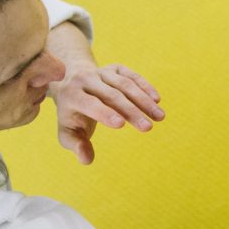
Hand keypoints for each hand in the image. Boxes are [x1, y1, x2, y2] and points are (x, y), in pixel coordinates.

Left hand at [49, 63, 163, 163]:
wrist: (72, 84)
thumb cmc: (73, 115)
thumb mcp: (68, 132)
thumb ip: (76, 146)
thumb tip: (87, 160)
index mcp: (71, 95)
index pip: (89, 103)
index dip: (104, 113)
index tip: (122, 124)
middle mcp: (85, 79)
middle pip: (111, 95)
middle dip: (131, 111)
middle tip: (148, 128)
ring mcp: (101, 72)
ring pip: (125, 85)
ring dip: (144, 101)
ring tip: (160, 116)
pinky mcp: (115, 68)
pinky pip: (132, 76)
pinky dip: (145, 86)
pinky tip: (157, 99)